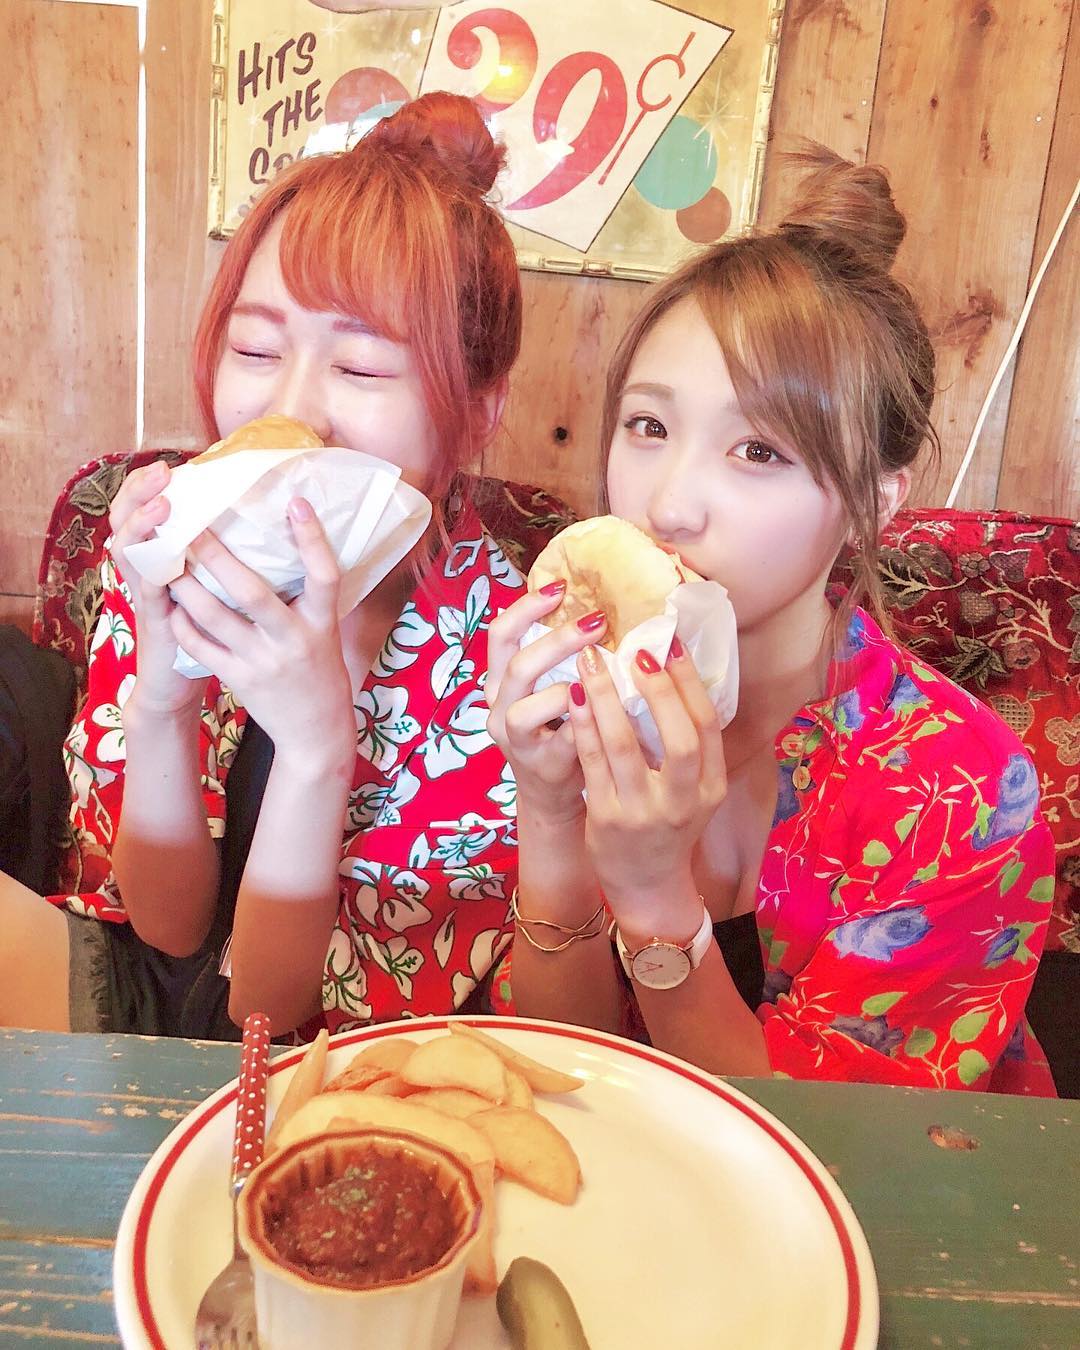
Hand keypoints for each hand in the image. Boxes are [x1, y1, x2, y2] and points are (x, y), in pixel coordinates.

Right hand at [108, 460, 208, 716]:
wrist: (174, 687)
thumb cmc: (196, 633)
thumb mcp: (200, 586)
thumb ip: (209, 556)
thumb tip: (244, 518)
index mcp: (156, 560)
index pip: (138, 512)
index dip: (145, 486)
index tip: (169, 464)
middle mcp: (144, 574)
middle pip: (124, 523)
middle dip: (139, 494)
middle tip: (162, 472)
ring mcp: (146, 599)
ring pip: (130, 554)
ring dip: (144, 527)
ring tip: (163, 505)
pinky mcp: (156, 625)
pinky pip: (150, 597)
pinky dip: (156, 576)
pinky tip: (167, 560)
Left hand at [167, 498, 353, 766]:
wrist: (316, 731)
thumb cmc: (318, 670)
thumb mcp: (323, 631)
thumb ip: (305, 597)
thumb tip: (285, 544)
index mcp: (321, 622)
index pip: (325, 575)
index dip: (313, 539)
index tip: (297, 503)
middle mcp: (293, 640)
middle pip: (253, 592)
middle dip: (217, 557)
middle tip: (192, 525)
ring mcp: (264, 662)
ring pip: (216, 618)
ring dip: (187, 587)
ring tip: (168, 560)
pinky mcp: (239, 680)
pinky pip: (202, 647)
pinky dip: (182, 624)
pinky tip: (170, 605)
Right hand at [486, 582, 607, 825]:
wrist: (553, 789)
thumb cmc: (558, 726)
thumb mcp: (549, 687)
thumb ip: (558, 657)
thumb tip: (593, 605)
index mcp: (500, 678)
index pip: (500, 634)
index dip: (526, 608)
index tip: (560, 587)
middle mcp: (498, 705)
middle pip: (517, 666)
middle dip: (558, 640)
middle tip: (597, 621)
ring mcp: (513, 738)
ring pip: (524, 708)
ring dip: (565, 687)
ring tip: (599, 672)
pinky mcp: (538, 763)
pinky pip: (561, 739)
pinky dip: (585, 721)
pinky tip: (610, 708)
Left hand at [568, 641, 726, 923]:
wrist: (647, 884)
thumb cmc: (668, 822)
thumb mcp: (695, 789)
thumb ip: (689, 744)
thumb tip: (671, 671)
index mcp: (710, 786)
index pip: (707, 726)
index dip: (691, 682)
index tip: (671, 643)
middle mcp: (683, 801)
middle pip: (679, 738)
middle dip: (658, 689)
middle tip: (636, 650)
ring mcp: (643, 812)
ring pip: (626, 747)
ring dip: (608, 699)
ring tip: (592, 662)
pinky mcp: (606, 820)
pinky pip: (592, 763)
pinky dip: (583, 726)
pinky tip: (574, 698)